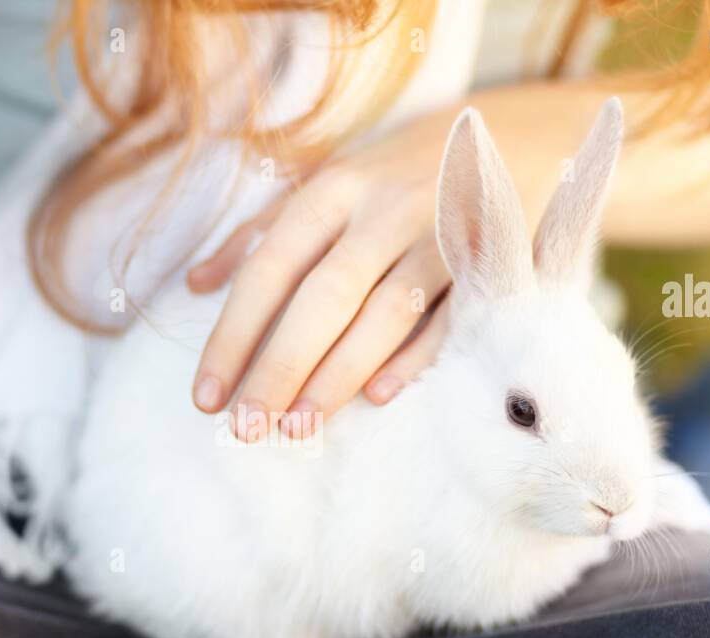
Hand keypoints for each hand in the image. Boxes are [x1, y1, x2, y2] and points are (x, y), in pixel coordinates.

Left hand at [186, 109, 460, 440]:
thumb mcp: (325, 187)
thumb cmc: (396, 177)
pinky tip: (376, 398)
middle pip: (323, 295)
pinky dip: (414, 358)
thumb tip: (195, 285)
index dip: (233, 334)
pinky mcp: (489, 266)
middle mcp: (385, 209)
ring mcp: (441, 237)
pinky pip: (449, 320)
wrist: (515, 137)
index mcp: (334, 189)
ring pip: (384, 313)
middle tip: (247, 427)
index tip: (207, 397)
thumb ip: (261, 234)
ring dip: (338, 374)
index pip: (270, 268)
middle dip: (280, 366)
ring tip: (298, 426)